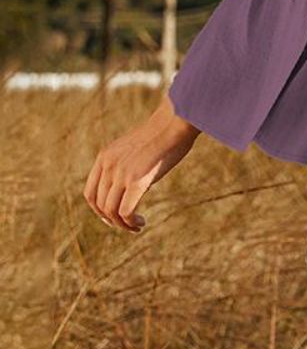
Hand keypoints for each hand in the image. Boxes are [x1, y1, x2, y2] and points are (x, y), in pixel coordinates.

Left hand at [83, 93, 200, 233]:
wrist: (175, 122)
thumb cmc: (164, 133)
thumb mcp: (135, 148)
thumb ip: (127, 164)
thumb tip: (131, 185)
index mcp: (105, 156)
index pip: (90, 193)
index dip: (99, 210)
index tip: (114, 217)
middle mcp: (108, 165)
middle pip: (99, 205)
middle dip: (111, 220)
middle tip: (128, 226)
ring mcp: (121, 173)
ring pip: (111, 211)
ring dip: (122, 224)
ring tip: (136, 226)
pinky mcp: (136, 180)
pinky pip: (125, 211)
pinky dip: (130, 222)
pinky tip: (140, 222)